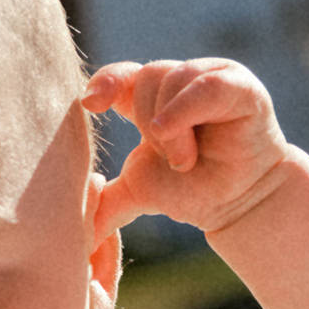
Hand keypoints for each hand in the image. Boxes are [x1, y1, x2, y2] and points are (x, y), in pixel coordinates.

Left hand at [84, 57, 290, 238]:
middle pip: (147, 76)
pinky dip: (185, 110)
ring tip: (185, 160)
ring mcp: (211, 77)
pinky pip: (205, 85)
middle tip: (170, 161)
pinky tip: (180, 139)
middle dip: (149, 121)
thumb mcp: (138, 191)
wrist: (240, 204)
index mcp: (151, 97)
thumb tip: (67, 234)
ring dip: (171, 127)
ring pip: (172, 78)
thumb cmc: (193, 190)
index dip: (105, 82)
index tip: (91, 104)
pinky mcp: (241, 86)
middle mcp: (179, 81)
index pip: (121, 75)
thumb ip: (103, 200)